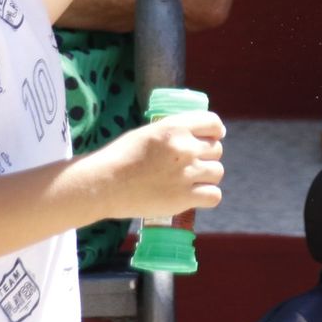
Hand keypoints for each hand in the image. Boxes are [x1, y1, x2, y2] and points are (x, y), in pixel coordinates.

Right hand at [83, 110, 224, 219]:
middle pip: (216, 149)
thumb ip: (173, 132)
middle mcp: (185, 148)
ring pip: (217, 172)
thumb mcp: (148, 132)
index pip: (214, 123)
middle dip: (206, 156)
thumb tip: (195, 135)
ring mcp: (186, 173)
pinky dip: (206, 196)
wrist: (103, 184)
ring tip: (190, 181)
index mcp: (175, 127)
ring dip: (207, 177)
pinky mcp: (184, 198)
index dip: (215, 132)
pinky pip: (214, 195)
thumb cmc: (120, 157)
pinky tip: (194, 196)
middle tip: (190, 165)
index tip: (212, 138)